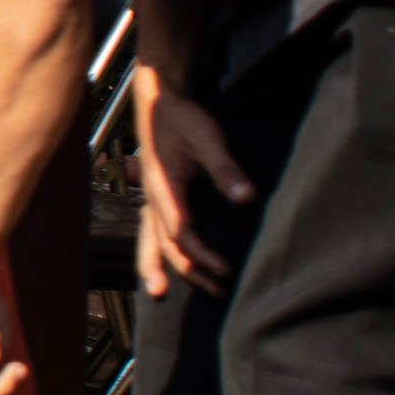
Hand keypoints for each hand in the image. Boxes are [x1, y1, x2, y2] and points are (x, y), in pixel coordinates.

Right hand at [130, 65, 251, 297]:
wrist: (157, 102)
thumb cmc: (182, 118)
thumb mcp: (207, 138)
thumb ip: (225, 169)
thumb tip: (246, 198)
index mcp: (164, 188)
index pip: (181, 233)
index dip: (202, 256)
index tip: (226, 270)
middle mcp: (152, 199)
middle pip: (164, 245)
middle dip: (186, 272)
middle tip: (214, 292)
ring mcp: (151, 199)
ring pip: (149, 241)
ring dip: (159, 266)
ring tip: (160, 293)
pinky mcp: (156, 197)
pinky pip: (151, 232)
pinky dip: (155, 251)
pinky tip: (162, 263)